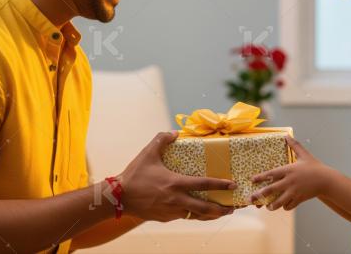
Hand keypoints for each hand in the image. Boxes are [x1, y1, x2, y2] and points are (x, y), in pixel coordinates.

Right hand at [117, 131, 235, 220]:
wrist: (118, 198)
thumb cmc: (134, 175)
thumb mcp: (148, 153)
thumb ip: (162, 139)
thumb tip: (175, 132)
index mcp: (175, 183)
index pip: (203, 184)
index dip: (220, 185)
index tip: (232, 185)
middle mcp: (176, 200)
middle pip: (205, 209)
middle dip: (221, 209)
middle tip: (232, 207)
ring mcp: (171, 212)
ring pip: (196, 216)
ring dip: (209, 215)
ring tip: (219, 212)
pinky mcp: (165, 218)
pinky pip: (183, 217)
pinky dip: (192, 215)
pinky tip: (196, 211)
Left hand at [249, 136, 330, 210]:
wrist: (327, 180)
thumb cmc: (315, 166)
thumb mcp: (304, 154)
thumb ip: (294, 145)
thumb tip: (287, 135)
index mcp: (289, 170)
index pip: (271, 173)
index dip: (260, 177)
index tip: (252, 180)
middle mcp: (289, 181)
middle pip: (271, 190)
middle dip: (259, 195)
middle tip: (251, 198)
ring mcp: (294, 191)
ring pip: (278, 202)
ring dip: (272, 205)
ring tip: (268, 206)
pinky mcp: (300, 199)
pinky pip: (289, 206)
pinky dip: (285, 207)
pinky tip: (283, 205)